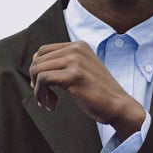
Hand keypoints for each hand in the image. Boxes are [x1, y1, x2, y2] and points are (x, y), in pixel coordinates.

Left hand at [28, 41, 146, 137]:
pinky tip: (51, 105)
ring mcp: (76, 60)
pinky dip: (41, 94)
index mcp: (78, 46)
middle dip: (35, 81)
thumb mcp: (82, 72)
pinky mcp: (74, 75)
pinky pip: (43, 79)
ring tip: (47, 102)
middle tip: (44, 98)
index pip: (43, 51)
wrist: (118, 106)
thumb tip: (35, 63)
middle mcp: (76, 49)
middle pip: (38, 60)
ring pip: (38, 70)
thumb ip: (64, 65)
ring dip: (38, 90)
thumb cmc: (99, 94)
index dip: (38, 70)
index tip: (43, 87)